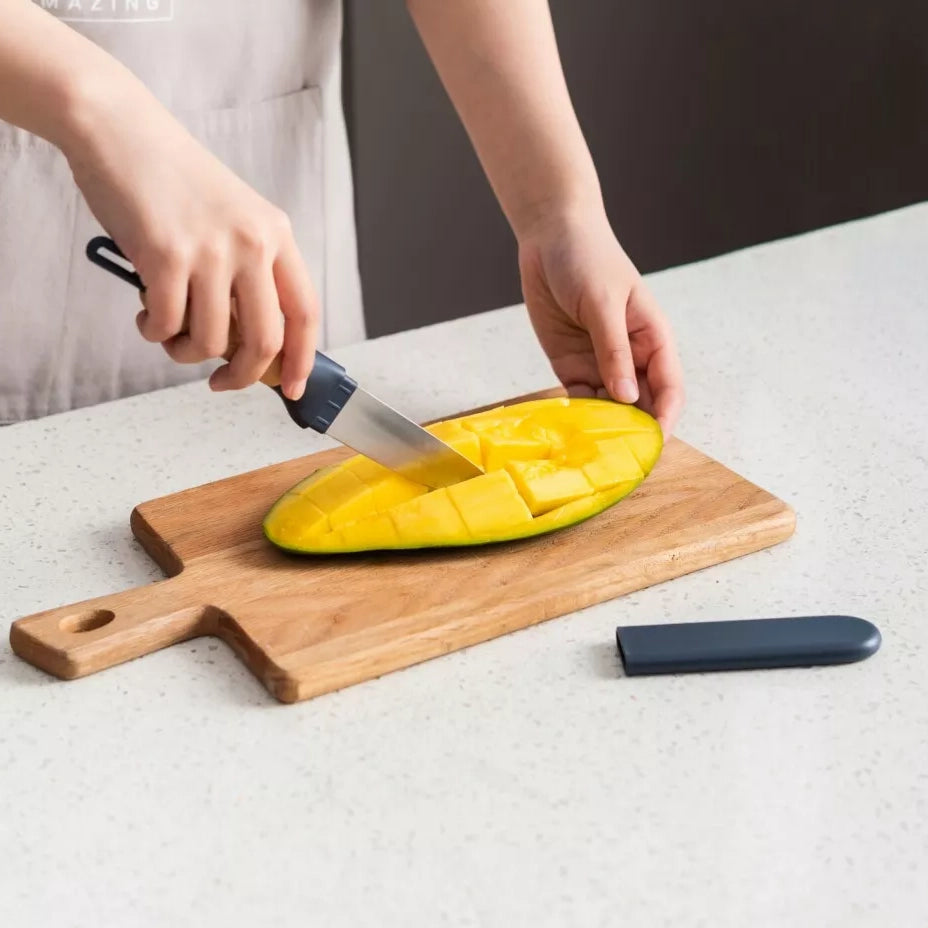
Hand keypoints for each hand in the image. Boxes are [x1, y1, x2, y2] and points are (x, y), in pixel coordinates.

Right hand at [63, 86, 317, 399]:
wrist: (121, 130)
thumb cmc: (172, 178)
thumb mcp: (234, 218)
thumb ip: (249, 271)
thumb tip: (249, 340)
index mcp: (276, 235)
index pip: (305, 313)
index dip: (302, 360)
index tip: (292, 387)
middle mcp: (252, 244)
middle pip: (265, 340)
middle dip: (244, 375)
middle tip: (222, 381)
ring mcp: (211, 251)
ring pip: (210, 341)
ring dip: (185, 352)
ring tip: (168, 333)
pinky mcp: (166, 256)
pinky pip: (166, 325)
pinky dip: (154, 332)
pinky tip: (146, 316)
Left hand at [518, 208, 684, 436]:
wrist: (550, 237)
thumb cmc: (588, 259)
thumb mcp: (603, 303)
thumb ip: (614, 350)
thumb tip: (629, 398)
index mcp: (652, 338)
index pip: (669, 387)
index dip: (666, 418)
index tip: (654, 444)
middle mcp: (631, 356)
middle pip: (641, 405)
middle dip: (635, 432)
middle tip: (620, 459)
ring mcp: (601, 363)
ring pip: (609, 408)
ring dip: (603, 429)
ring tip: (592, 452)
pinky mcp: (571, 365)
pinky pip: (579, 400)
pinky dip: (577, 417)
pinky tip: (570, 432)